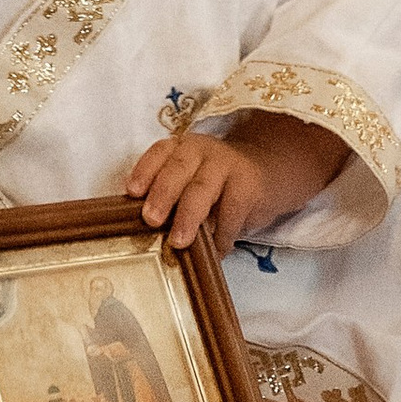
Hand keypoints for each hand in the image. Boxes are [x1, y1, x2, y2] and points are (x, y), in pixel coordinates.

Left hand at [125, 109, 343, 254]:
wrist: (269, 173)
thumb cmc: (217, 186)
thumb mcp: (192, 183)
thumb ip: (171, 200)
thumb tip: (141, 237)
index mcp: (180, 148)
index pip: (159, 153)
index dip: (144, 171)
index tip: (131, 192)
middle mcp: (201, 150)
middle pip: (178, 168)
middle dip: (163, 193)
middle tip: (150, 219)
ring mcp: (226, 164)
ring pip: (202, 188)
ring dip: (189, 216)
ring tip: (178, 242)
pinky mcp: (250, 184)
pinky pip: (231, 212)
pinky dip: (221, 236)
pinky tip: (215, 253)